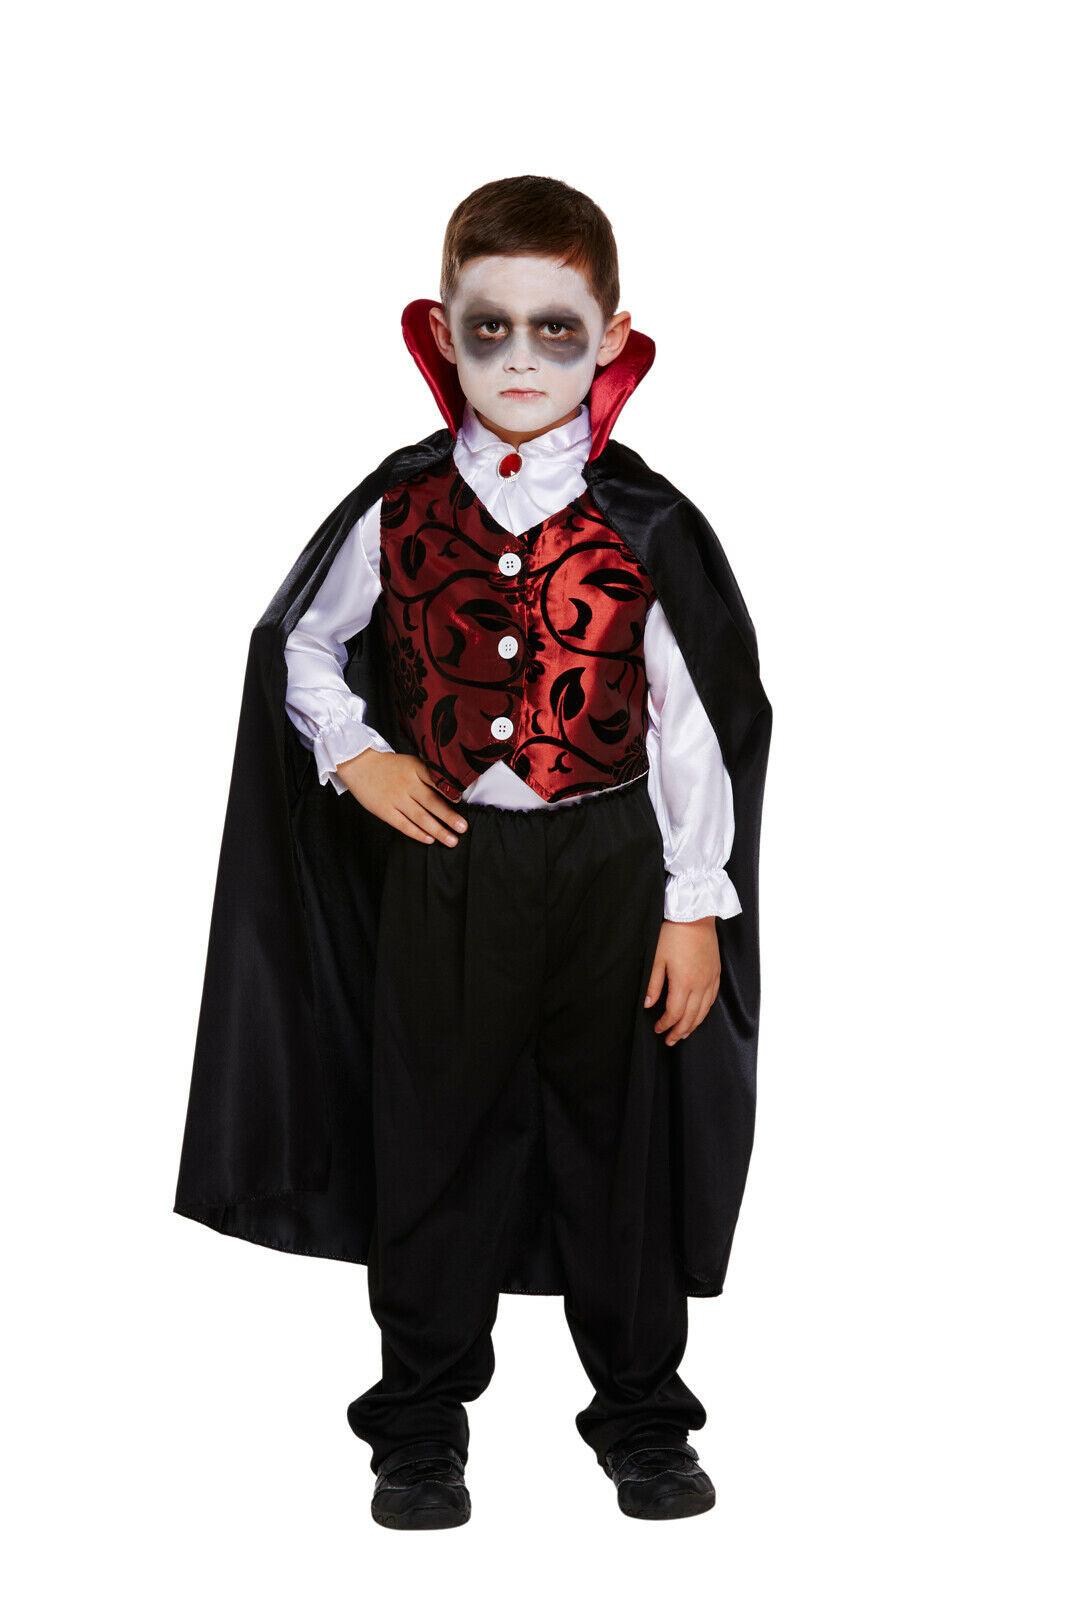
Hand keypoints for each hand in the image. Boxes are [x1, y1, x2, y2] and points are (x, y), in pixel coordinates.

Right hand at [336, 750, 467, 845]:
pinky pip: (403, 824)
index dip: (449, 792)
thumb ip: (428, 774)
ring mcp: (395, 798)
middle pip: (431, 802)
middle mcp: (407, 784)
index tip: (461, 802)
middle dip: (449, 817)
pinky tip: (429, 839)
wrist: (359, 764)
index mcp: (415, 769)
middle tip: (463, 828)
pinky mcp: (384, 810)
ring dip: (437, 830)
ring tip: (452, 840)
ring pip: (420, 817)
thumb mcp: (411, 762)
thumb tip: (452, 789)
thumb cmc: (390, 765)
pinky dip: (417, 833)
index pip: (435, 781)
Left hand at [644, 916, 720, 1044]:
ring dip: (693, 1025)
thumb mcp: (657, 958)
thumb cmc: (673, 934)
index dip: (665, 1025)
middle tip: (670, 1041)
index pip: (675, 1013)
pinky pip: (713, 999)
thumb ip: (653, 984)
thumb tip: (648, 1005)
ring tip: (683, 1034)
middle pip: (691, 1017)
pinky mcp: (716, 973)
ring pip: (704, 1011)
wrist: (695, 916)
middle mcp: (700, 984)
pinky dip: (705, 1011)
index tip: (657, 1029)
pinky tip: (699, 1015)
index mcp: (684, 983)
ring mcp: (710, 979)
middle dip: (679, 1031)